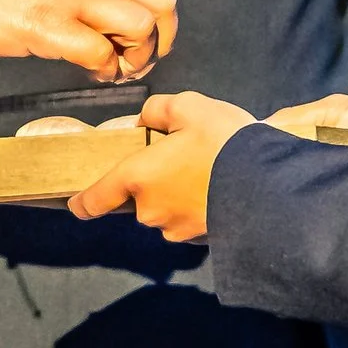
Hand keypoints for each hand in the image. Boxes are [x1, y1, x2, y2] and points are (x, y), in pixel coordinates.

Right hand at [0, 0, 177, 82]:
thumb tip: (87, 12)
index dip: (144, 18)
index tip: (127, 40)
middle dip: (161, 37)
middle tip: (138, 59)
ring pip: (141, 25)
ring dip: (136, 56)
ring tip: (113, 69)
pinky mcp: (49, 25)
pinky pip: (101, 53)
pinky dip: (103, 70)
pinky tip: (89, 73)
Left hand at [69, 89, 255, 241]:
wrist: (270, 185)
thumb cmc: (224, 142)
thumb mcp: (191, 107)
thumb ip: (158, 111)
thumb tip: (144, 120)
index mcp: (136, 177)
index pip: (95, 199)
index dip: (83, 201)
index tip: (77, 203)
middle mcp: (148, 209)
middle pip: (138, 200)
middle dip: (152, 183)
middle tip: (181, 160)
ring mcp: (174, 228)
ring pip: (164, 211)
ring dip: (176, 197)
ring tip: (206, 173)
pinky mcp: (199, 240)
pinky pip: (189, 221)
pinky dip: (196, 209)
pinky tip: (219, 191)